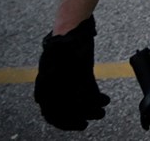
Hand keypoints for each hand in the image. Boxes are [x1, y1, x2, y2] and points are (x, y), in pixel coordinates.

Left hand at [34, 16, 109, 130]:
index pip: (48, 110)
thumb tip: (56, 99)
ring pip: (76, 104)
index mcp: (44, 81)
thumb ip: (52, 81)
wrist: (71, 26)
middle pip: (61, 111)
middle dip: (74, 120)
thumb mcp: (54, 64)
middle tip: (84, 125)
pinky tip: (105, 101)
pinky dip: (97, 100)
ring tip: (100, 113)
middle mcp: (52, 81)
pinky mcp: (80, 70)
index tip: (71, 123)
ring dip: (89, 112)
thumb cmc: (66, 41)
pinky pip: (89, 92)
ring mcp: (66, 76)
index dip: (60, 120)